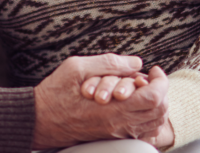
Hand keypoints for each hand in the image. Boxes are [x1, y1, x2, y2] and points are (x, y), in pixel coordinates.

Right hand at [32, 56, 168, 149]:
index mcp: (112, 108)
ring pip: (153, 124)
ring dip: (155, 104)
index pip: (154, 97)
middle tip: (150, 78)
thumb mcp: (77, 67)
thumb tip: (136, 62)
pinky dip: (147, 118)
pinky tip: (136, 105)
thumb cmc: (54, 92)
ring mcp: (116, 134)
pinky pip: (142, 132)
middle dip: (161, 91)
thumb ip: (109, 63)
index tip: (154, 70)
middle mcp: (119, 125)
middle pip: (159, 111)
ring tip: (143, 89)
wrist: (38, 119)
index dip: (161, 80)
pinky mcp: (112, 138)